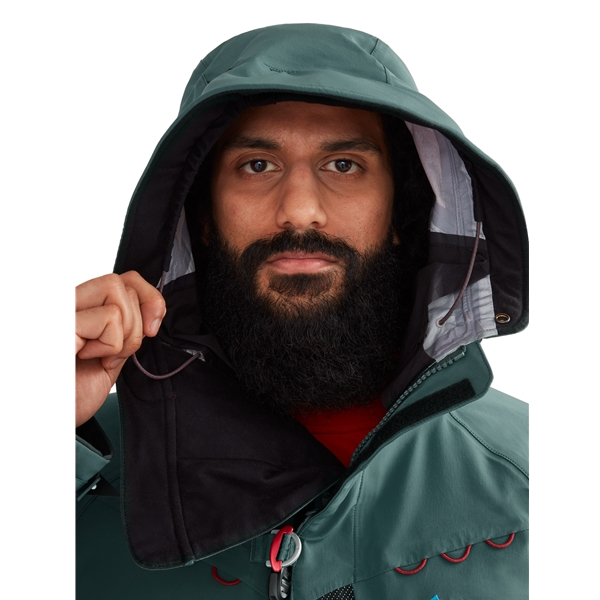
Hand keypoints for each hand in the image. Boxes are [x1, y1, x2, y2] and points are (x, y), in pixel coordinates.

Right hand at [76, 271, 165, 426]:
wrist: (53, 421)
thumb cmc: (74, 394)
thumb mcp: (112, 355)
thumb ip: (127, 329)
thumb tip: (153, 308)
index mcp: (80, 309)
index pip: (124, 279)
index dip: (148, 298)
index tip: (151, 328)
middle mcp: (68, 303)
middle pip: (123, 282)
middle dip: (134, 324)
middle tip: (113, 353)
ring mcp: (62, 311)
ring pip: (117, 293)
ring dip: (121, 336)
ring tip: (97, 356)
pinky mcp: (62, 323)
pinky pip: (109, 317)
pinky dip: (111, 345)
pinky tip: (86, 358)